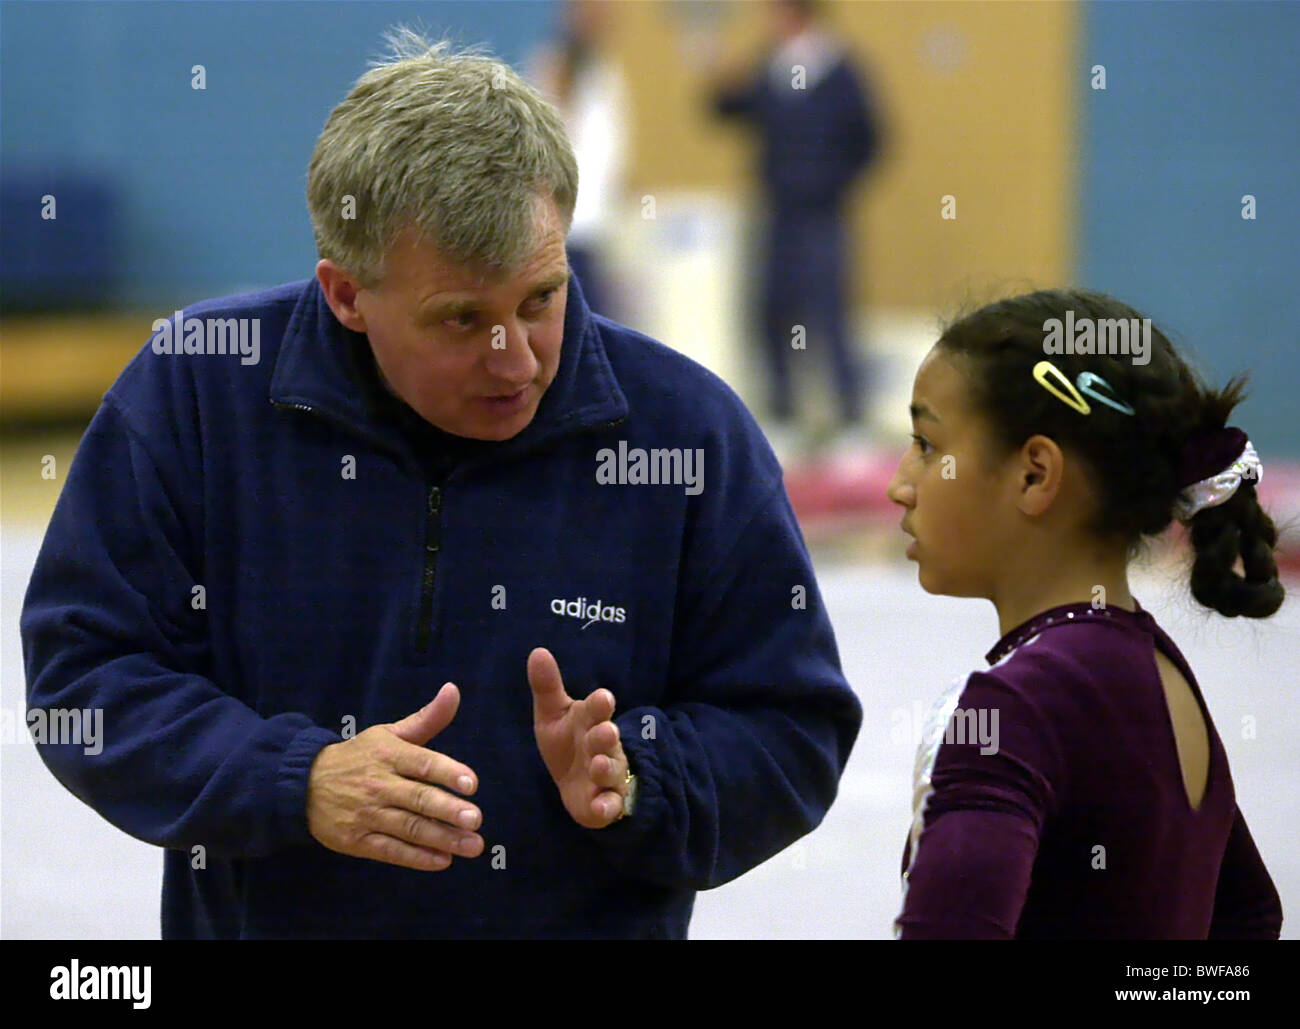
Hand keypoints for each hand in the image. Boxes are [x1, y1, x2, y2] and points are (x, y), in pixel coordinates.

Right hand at [306, 683, 483, 870]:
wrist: (303, 784)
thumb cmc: (360, 756)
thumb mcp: (389, 733)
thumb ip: (427, 718)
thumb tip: (453, 690)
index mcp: (389, 754)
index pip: (422, 762)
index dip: (447, 772)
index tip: (472, 784)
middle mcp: (378, 784)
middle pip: (417, 798)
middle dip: (448, 810)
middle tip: (476, 819)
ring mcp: (366, 814)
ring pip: (408, 827)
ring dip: (442, 838)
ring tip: (472, 845)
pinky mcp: (356, 840)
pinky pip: (390, 851)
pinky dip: (417, 858)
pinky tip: (443, 861)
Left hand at [528, 647, 629, 828]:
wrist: (577, 784)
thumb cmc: (567, 742)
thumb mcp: (553, 715)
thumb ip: (547, 687)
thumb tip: (537, 651)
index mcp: (590, 720)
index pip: (598, 708)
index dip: (601, 704)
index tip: (603, 697)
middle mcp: (603, 746)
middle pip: (607, 738)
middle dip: (607, 735)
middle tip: (606, 731)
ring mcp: (607, 775)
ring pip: (611, 770)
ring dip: (607, 768)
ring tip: (598, 765)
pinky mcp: (605, 802)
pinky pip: (610, 805)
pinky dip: (607, 807)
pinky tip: (601, 807)